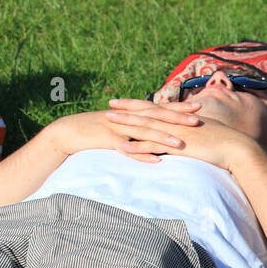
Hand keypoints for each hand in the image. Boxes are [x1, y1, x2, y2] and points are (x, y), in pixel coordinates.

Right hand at [48, 100, 202, 161]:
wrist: (68, 131)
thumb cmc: (93, 130)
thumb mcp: (117, 125)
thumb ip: (135, 127)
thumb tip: (152, 131)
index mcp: (131, 113)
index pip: (159, 108)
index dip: (178, 107)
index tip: (198, 107)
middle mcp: (127, 118)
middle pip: (156, 117)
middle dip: (177, 119)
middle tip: (197, 121)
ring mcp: (118, 129)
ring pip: (144, 133)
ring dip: (163, 139)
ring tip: (182, 144)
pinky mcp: (108, 141)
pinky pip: (127, 149)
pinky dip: (141, 155)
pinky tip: (154, 161)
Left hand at [111, 103, 262, 171]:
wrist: (237, 149)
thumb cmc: (223, 142)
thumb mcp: (203, 132)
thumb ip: (190, 131)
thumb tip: (184, 131)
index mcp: (180, 118)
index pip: (155, 108)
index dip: (138, 105)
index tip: (124, 102)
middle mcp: (175, 123)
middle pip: (146, 113)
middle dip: (127, 109)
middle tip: (109, 105)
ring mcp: (174, 133)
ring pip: (145, 126)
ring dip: (126, 124)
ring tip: (108, 120)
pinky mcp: (177, 146)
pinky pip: (152, 146)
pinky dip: (136, 146)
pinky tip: (121, 147)